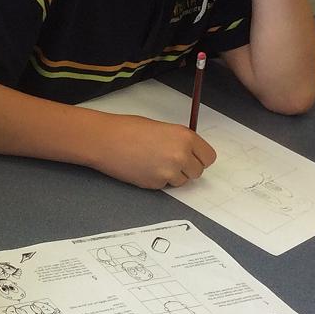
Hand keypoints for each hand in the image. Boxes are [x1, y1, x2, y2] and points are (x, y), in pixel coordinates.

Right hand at [92, 114, 215, 188]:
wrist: (105, 140)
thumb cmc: (128, 129)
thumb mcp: (162, 128)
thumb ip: (179, 141)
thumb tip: (189, 153)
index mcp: (185, 138)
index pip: (209, 157)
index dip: (199, 158)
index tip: (192, 157)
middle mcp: (181, 156)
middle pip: (197, 172)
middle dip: (187, 168)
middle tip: (170, 160)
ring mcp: (168, 172)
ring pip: (182, 181)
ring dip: (173, 175)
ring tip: (154, 162)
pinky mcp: (155, 184)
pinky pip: (165, 185)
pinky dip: (157, 179)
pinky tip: (144, 167)